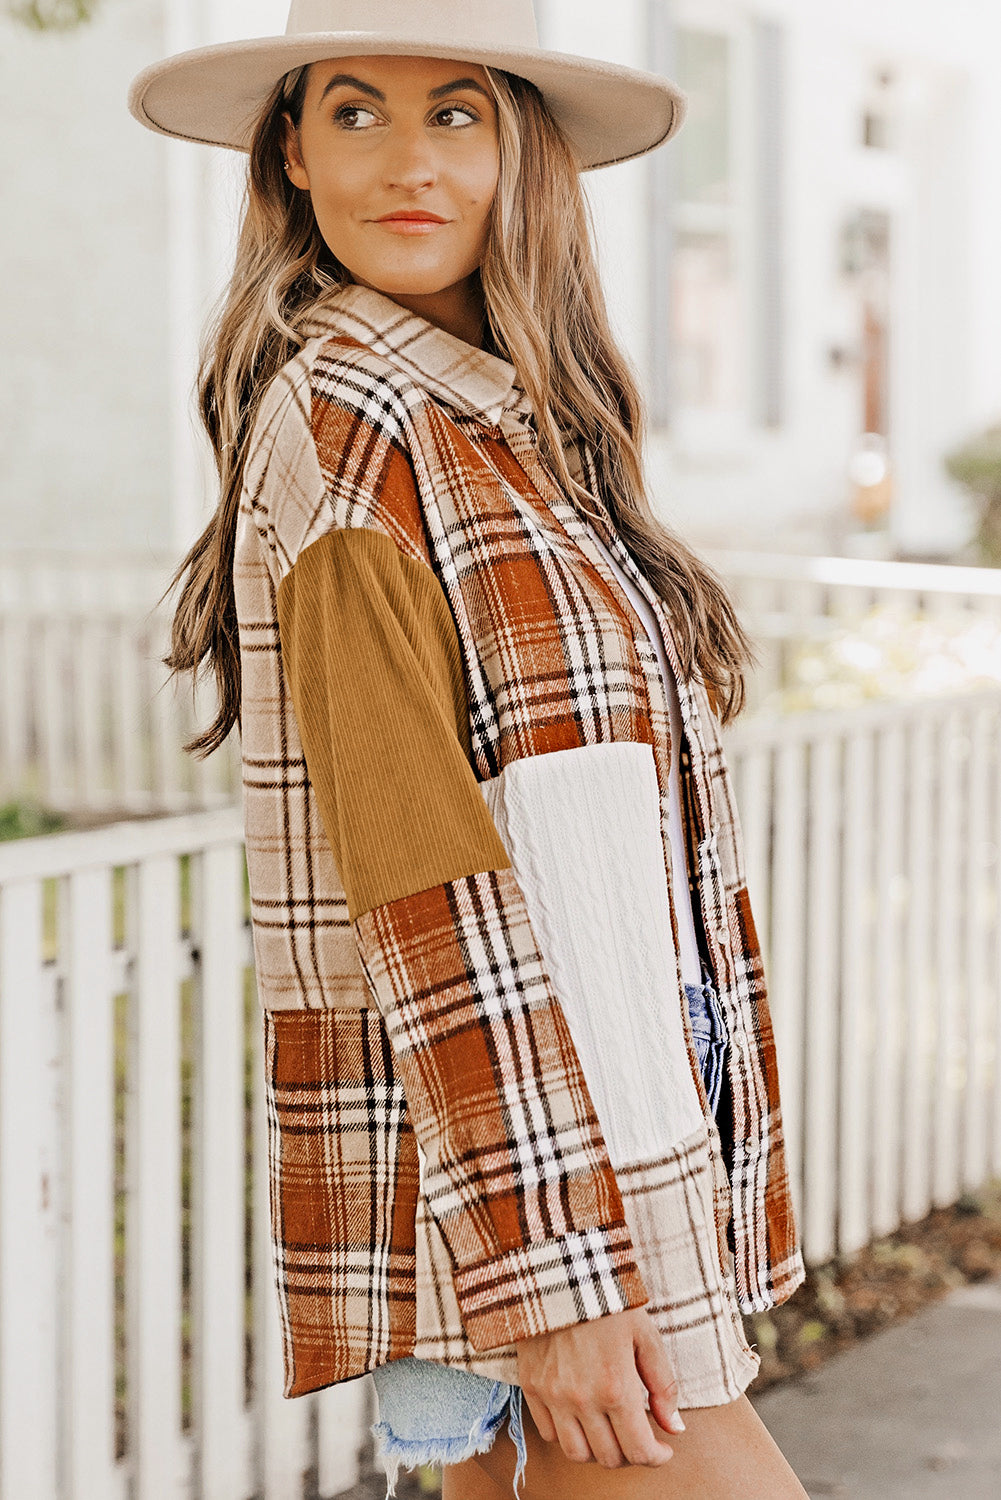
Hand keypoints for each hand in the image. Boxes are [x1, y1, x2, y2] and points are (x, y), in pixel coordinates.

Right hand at [514, 1305, 685, 1468]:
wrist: (559, 1270)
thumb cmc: (608, 1299)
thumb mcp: (645, 1335)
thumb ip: (663, 1385)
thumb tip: (674, 1427)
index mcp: (616, 1387)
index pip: (639, 1450)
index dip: (657, 1457)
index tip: (663, 1448)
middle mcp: (582, 1399)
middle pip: (609, 1457)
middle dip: (631, 1454)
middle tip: (638, 1435)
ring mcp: (552, 1395)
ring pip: (576, 1453)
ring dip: (598, 1451)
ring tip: (609, 1431)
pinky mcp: (531, 1386)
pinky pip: (548, 1433)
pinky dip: (567, 1434)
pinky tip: (581, 1416)